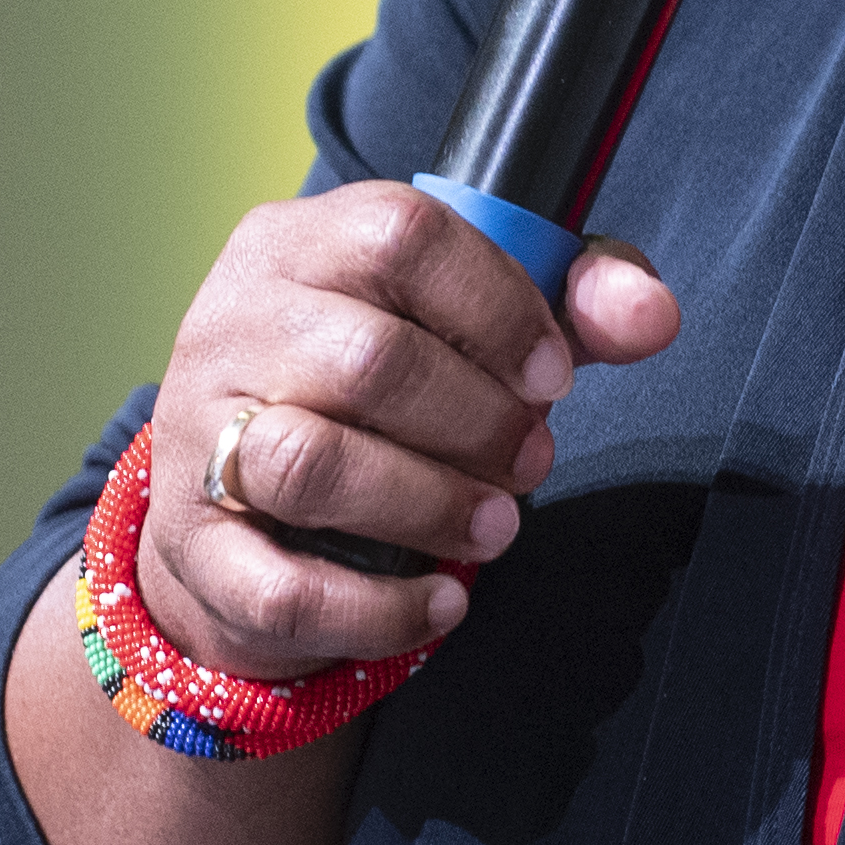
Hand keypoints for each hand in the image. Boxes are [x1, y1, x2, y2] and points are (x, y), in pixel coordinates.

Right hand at [142, 185, 679, 678]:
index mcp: (300, 244)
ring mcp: (198, 436)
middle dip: (478, 421)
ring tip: (495, 527)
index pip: (401, 236)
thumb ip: (568, 303)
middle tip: (531, 461)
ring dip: (432, 505)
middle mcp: (233, 324)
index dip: (498, 307)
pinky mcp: (192, 547)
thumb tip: (652, 313)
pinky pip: (285, 586)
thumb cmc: (375, 395)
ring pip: (313, 464)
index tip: (556, 373)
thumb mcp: (466, 323)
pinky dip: (382, 608)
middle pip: (367, 359)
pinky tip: (442, 604)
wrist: (243, 508)